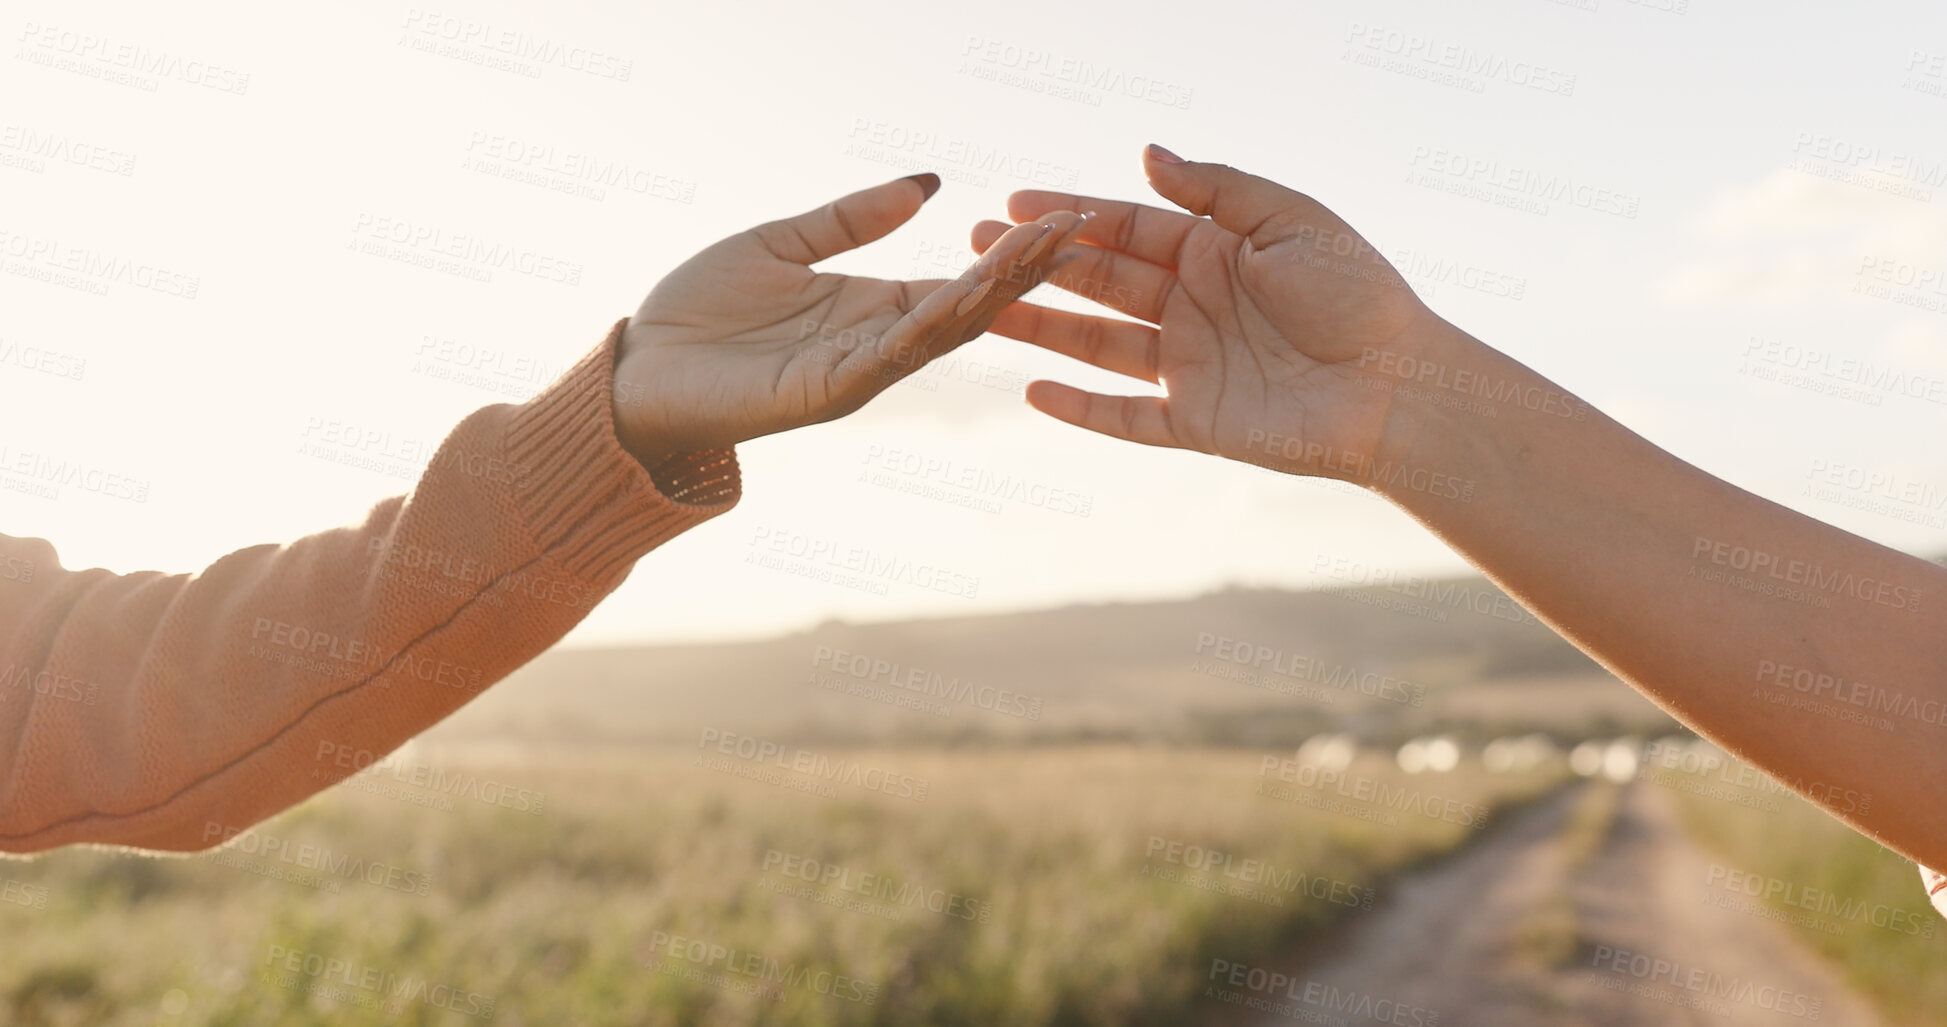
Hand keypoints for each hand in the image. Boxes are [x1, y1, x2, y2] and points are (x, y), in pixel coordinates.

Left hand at [615, 174, 1086, 468]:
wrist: (636, 371)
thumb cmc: (698, 313)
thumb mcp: (781, 243)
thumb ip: (852, 219)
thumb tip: (927, 183)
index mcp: (871, 311)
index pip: (959, 282)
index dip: (1009, 255)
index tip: (1062, 220)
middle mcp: (875, 345)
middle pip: (968, 306)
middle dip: (1022, 269)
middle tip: (1077, 229)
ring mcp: (855, 372)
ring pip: (940, 332)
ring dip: (991, 293)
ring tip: (1038, 253)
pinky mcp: (824, 393)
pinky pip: (888, 358)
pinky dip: (926, 329)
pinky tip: (960, 299)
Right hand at [971, 145, 1449, 483]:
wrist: (1400, 388)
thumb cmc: (1359, 295)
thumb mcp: (1290, 220)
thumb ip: (1217, 190)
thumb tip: (1147, 155)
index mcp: (1215, 253)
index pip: (1127, 228)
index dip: (1070, 216)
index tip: (1013, 205)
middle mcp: (1193, 307)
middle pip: (1100, 282)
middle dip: (1037, 265)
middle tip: (974, 248)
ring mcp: (1190, 367)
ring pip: (1097, 345)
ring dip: (1041, 328)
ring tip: (981, 311)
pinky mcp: (1196, 424)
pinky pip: (1124, 417)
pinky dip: (1079, 409)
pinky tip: (1031, 390)